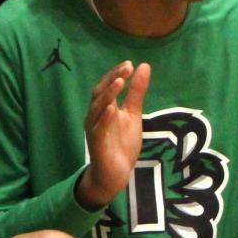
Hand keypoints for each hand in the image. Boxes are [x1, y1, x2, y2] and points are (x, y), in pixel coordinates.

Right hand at [75, 61, 150, 209]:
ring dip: (108, 95)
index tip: (129, 64)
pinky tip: (112, 109)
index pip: (107, 86)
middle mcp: (96, 116)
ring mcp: (94, 129)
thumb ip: (137, 93)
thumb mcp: (133, 115)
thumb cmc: (121, 143)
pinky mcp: (97, 144)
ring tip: (119, 82)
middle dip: (112, 79)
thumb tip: (143, 66)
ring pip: (97, 109)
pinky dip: (104, 119)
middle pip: (100, 93)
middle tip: (126, 68)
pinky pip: (98, 129)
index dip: (116, 74)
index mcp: (105, 108)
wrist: (115, 174)